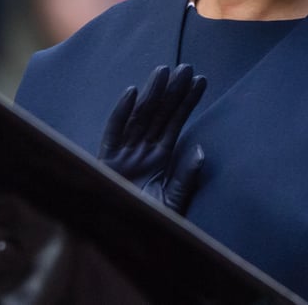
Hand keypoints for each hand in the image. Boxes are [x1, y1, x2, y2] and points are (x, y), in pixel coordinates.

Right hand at [98, 63, 206, 213]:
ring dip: (152, 93)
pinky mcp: (104, 160)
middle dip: (173, 91)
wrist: (120, 240)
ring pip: (139, 117)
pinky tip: (132, 92)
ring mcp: (123, 153)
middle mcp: (142, 151)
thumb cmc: (149, 223)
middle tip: (187, 67)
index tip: (202, 80)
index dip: (188, 102)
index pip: (176, 123)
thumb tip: (202, 151)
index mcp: (161, 158)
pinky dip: (121, 112)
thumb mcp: (173, 202)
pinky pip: (113, 132)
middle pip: (159, 114)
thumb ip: (186, 178)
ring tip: (164, 71)